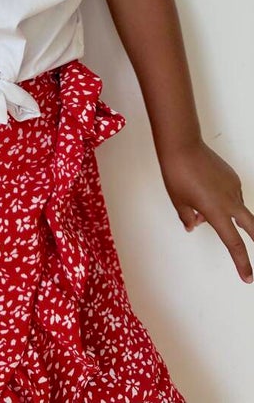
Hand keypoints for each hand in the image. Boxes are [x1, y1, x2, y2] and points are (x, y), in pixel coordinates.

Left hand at [159, 139, 253, 283]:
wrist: (182, 147)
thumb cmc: (177, 175)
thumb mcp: (178, 201)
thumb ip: (187, 217)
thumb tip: (193, 225)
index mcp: (217, 213)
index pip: (233, 243)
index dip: (242, 262)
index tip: (248, 276)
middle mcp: (230, 201)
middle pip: (251, 227)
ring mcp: (234, 187)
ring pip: (237, 207)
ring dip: (226, 213)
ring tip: (196, 201)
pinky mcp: (232, 176)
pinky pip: (231, 193)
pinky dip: (222, 198)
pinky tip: (204, 188)